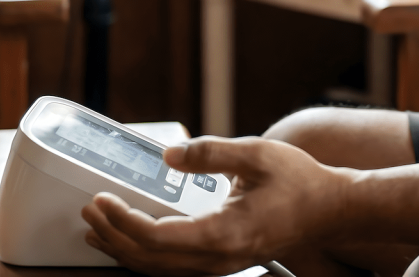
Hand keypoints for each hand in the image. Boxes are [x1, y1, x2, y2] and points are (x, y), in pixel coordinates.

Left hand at [81, 136, 346, 275]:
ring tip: (99, 230)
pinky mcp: (222, 262)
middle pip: (150, 261)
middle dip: (114, 237)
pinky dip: (146, 256)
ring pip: (159, 270)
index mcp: (224, 233)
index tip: (101, 201)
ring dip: (125, 251)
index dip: (122, 222)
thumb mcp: (258, 155)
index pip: (156, 238)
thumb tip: (169, 154)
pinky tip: (136, 241)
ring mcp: (220, 266)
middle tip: (90, 212)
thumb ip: (212, 153)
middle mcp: (218, 259)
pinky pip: (173, 268)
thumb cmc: (299, 182)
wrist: (328, 210)